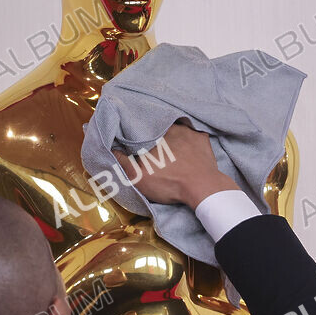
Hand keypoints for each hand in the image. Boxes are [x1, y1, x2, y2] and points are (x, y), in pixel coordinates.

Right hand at [113, 122, 239, 209]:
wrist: (202, 188)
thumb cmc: (169, 182)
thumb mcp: (139, 177)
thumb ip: (123, 162)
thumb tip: (111, 149)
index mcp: (156, 132)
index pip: (143, 127)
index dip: (139, 133)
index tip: (137, 141)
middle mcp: (173, 126)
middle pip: (160, 126)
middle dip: (156, 133)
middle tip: (154, 144)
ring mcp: (191, 132)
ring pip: (178, 128)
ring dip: (173, 134)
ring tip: (169, 145)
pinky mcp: (204, 141)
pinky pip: (194, 134)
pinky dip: (190, 139)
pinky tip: (188, 146)